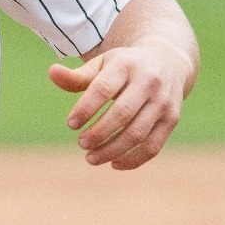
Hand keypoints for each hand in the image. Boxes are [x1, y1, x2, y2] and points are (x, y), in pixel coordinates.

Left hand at [48, 44, 190, 170]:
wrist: (168, 60)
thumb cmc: (125, 66)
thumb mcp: (103, 64)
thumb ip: (77, 76)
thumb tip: (51, 73)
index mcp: (127, 65)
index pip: (103, 89)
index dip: (86, 109)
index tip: (71, 124)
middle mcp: (149, 82)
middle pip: (122, 113)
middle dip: (99, 133)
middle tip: (81, 143)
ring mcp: (163, 101)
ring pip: (138, 133)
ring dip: (112, 150)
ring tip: (91, 158)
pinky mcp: (172, 119)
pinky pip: (153, 146)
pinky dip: (133, 160)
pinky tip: (114, 164)